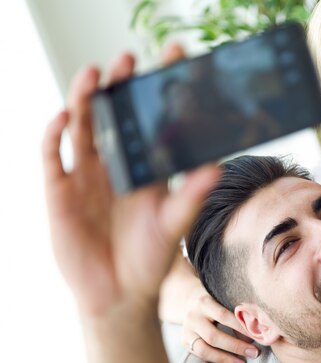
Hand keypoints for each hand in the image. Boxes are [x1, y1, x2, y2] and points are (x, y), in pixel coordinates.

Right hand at [42, 49, 221, 317]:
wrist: (119, 293)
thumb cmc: (150, 258)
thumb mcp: (174, 224)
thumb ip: (191, 195)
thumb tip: (216, 167)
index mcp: (145, 168)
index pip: (151, 121)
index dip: (158, 91)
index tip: (171, 60)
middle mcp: (116, 165)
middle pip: (113, 115)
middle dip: (119, 86)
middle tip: (129, 59)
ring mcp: (86, 175)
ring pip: (82, 126)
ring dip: (84, 98)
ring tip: (95, 73)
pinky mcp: (60, 190)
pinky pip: (52, 155)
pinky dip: (54, 134)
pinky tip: (63, 117)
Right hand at [183, 286, 258, 362]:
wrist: (188, 300)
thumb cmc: (215, 298)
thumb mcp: (222, 297)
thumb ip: (235, 309)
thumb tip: (257, 329)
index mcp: (204, 302)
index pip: (223, 316)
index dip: (240, 327)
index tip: (258, 335)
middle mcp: (193, 317)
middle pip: (213, 336)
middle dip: (236, 346)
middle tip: (255, 353)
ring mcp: (187, 331)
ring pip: (205, 350)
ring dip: (226, 359)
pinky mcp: (185, 342)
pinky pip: (202, 355)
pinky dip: (218, 360)